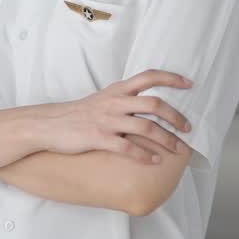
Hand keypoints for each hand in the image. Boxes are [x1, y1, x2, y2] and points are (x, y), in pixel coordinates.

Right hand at [41, 70, 193, 163]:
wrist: (48, 125)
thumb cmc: (78, 114)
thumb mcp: (102, 99)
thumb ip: (124, 100)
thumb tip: (147, 106)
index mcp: (117, 90)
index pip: (149, 76)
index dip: (171, 78)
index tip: (189, 84)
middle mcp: (115, 102)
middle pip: (154, 104)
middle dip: (175, 116)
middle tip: (188, 128)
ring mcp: (107, 120)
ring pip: (146, 126)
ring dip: (166, 139)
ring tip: (178, 150)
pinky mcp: (99, 138)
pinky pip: (128, 148)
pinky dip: (144, 155)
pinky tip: (154, 161)